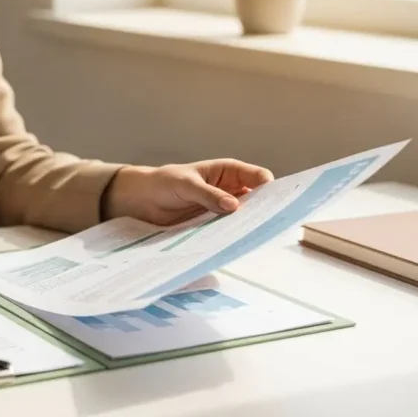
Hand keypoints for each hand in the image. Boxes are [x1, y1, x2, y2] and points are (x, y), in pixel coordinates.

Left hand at [101, 159, 274, 224]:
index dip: (270, 188)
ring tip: (253, 237)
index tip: (276, 203)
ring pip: (244, 217)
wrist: (141, 199)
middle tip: (269, 224)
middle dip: (264, 210)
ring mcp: (223, 209)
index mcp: (228, 171)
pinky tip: (234, 244)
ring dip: (248, 226)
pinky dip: (232, 236)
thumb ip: (208, 195)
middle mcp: (231, 190)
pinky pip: (228, 230)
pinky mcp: (213, 225)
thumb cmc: (163, 182)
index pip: (258, 177)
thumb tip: (233, 206)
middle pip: (257, 200)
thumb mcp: (185, 184)